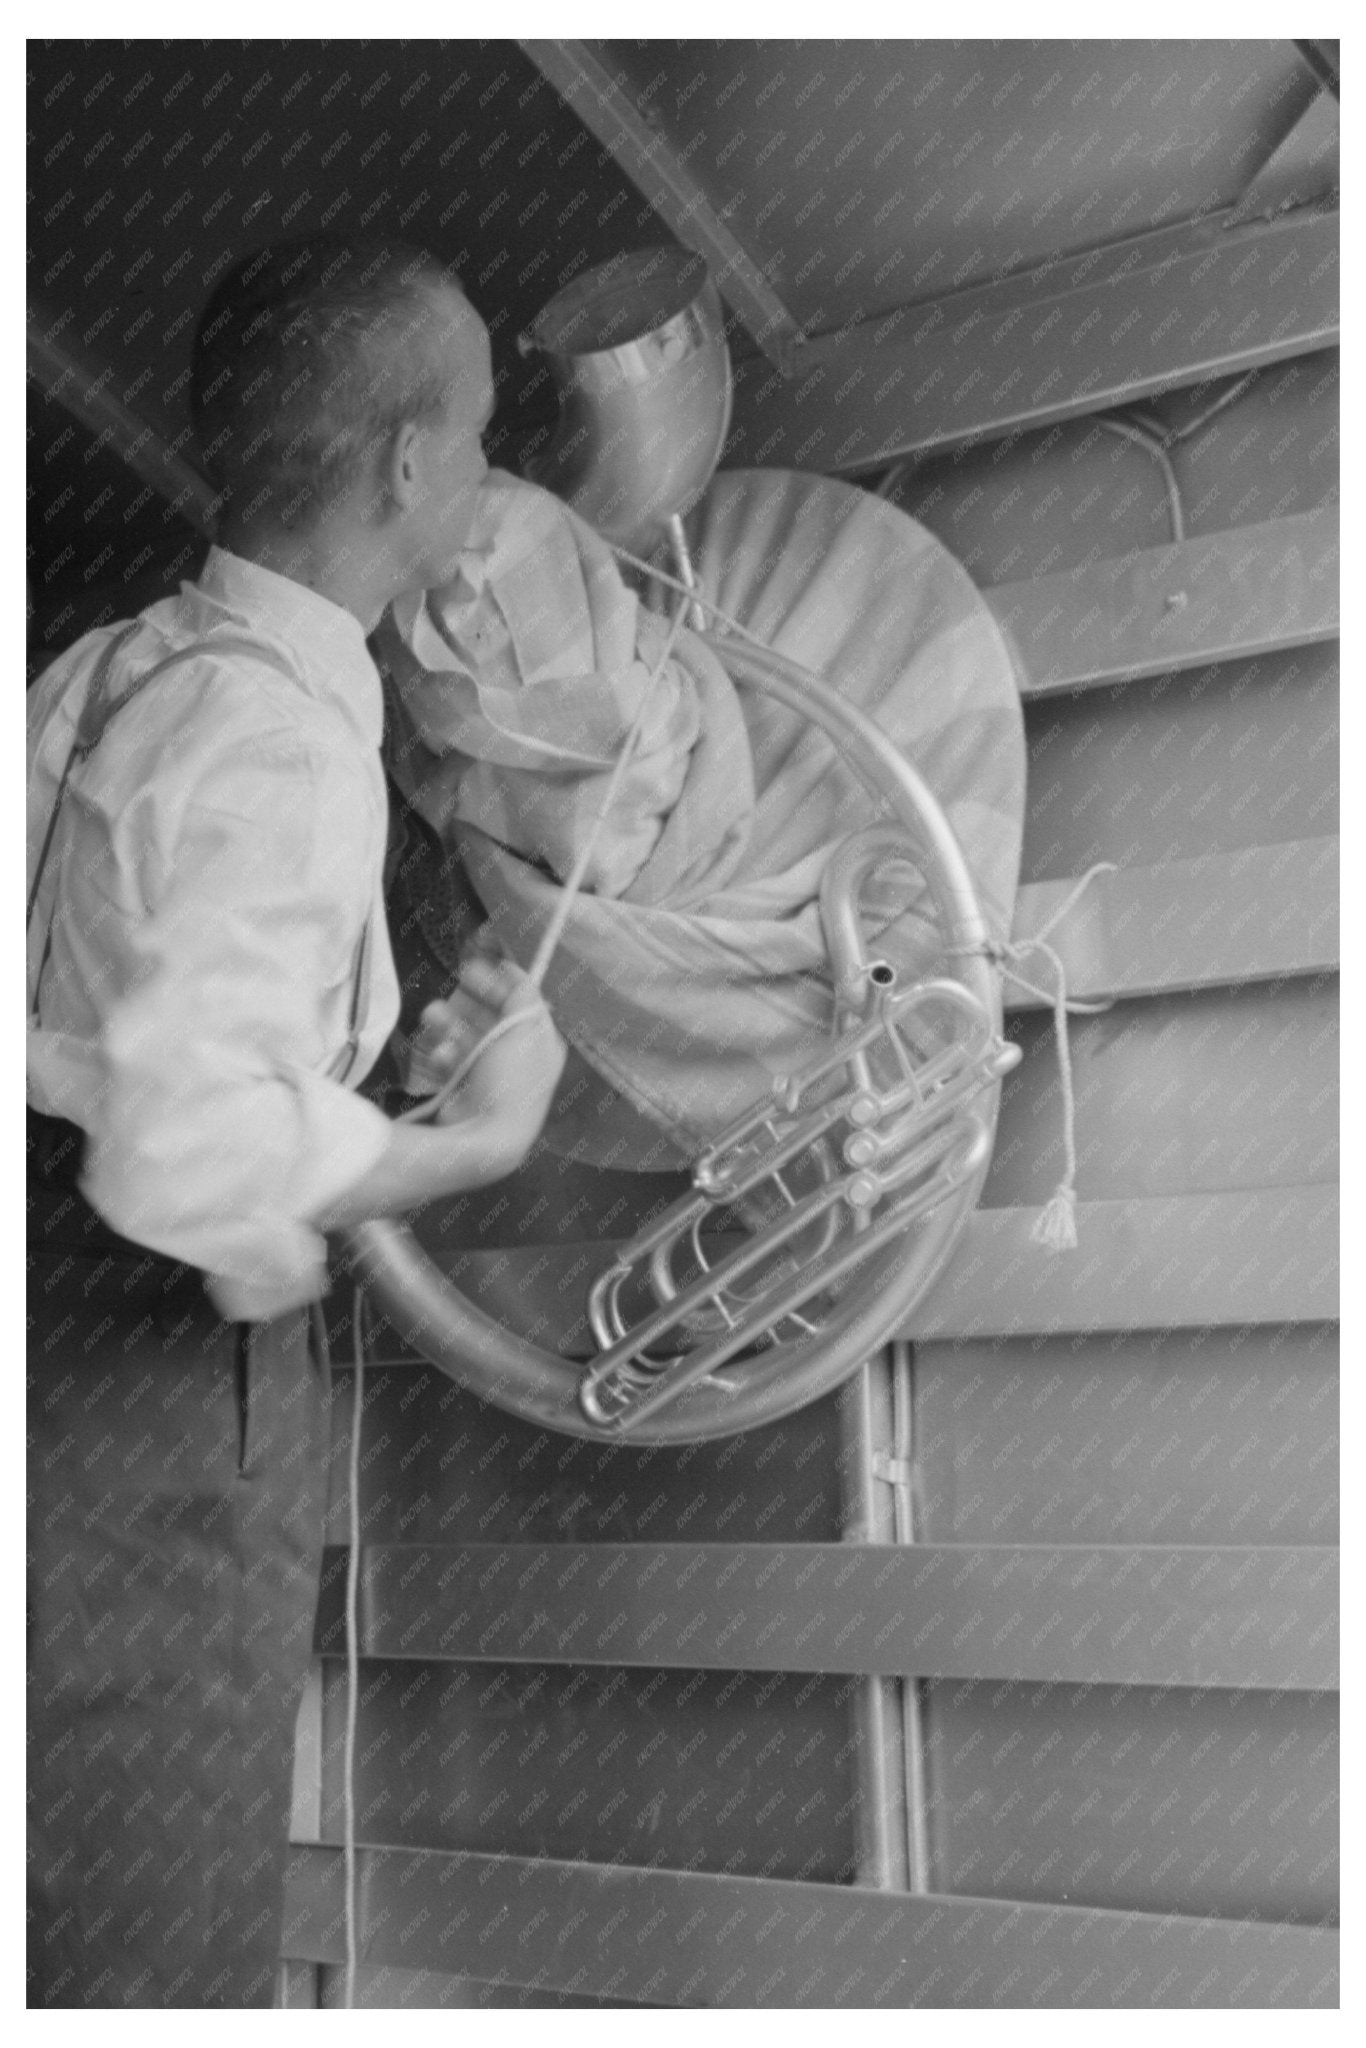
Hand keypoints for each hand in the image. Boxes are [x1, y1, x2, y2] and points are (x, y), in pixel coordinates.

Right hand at [430, 956, 566, 1150]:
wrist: (484, 1138)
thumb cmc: (511, 1081)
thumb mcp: (525, 1028)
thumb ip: (523, 993)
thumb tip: (517, 968)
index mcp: (541, 1044)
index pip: (523, 1004)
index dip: (501, 982)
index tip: (477, 965)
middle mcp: (518, 1059)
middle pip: (491, 1018)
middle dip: (469, 1001)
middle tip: (453, 985)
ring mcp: (489, 1076)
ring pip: (464, 1037)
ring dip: (447, 1024)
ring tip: (431, 1016)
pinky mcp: (463, 1090)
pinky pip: (449, 1062)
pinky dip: (442, 1055)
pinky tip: (439, 1056)